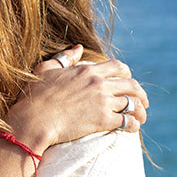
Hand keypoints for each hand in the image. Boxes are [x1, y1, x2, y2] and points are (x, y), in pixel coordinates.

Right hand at [7, 45, 149, 152]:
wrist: (34, 119)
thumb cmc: (35, 95)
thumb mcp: (46, 69)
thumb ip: (65, 57)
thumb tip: (78, 47)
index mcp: (87, 71)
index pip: (118, 67)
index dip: (127, 73)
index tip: (127, 80)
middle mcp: (99, 84)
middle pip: (131, 85)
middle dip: (140, 93)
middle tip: (142, 100)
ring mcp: (102, 102)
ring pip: (132, 103)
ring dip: (140, 110)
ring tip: (141, 116)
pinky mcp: (102, 120)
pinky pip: (127, 121)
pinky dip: (133, 125)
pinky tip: (133, 128)